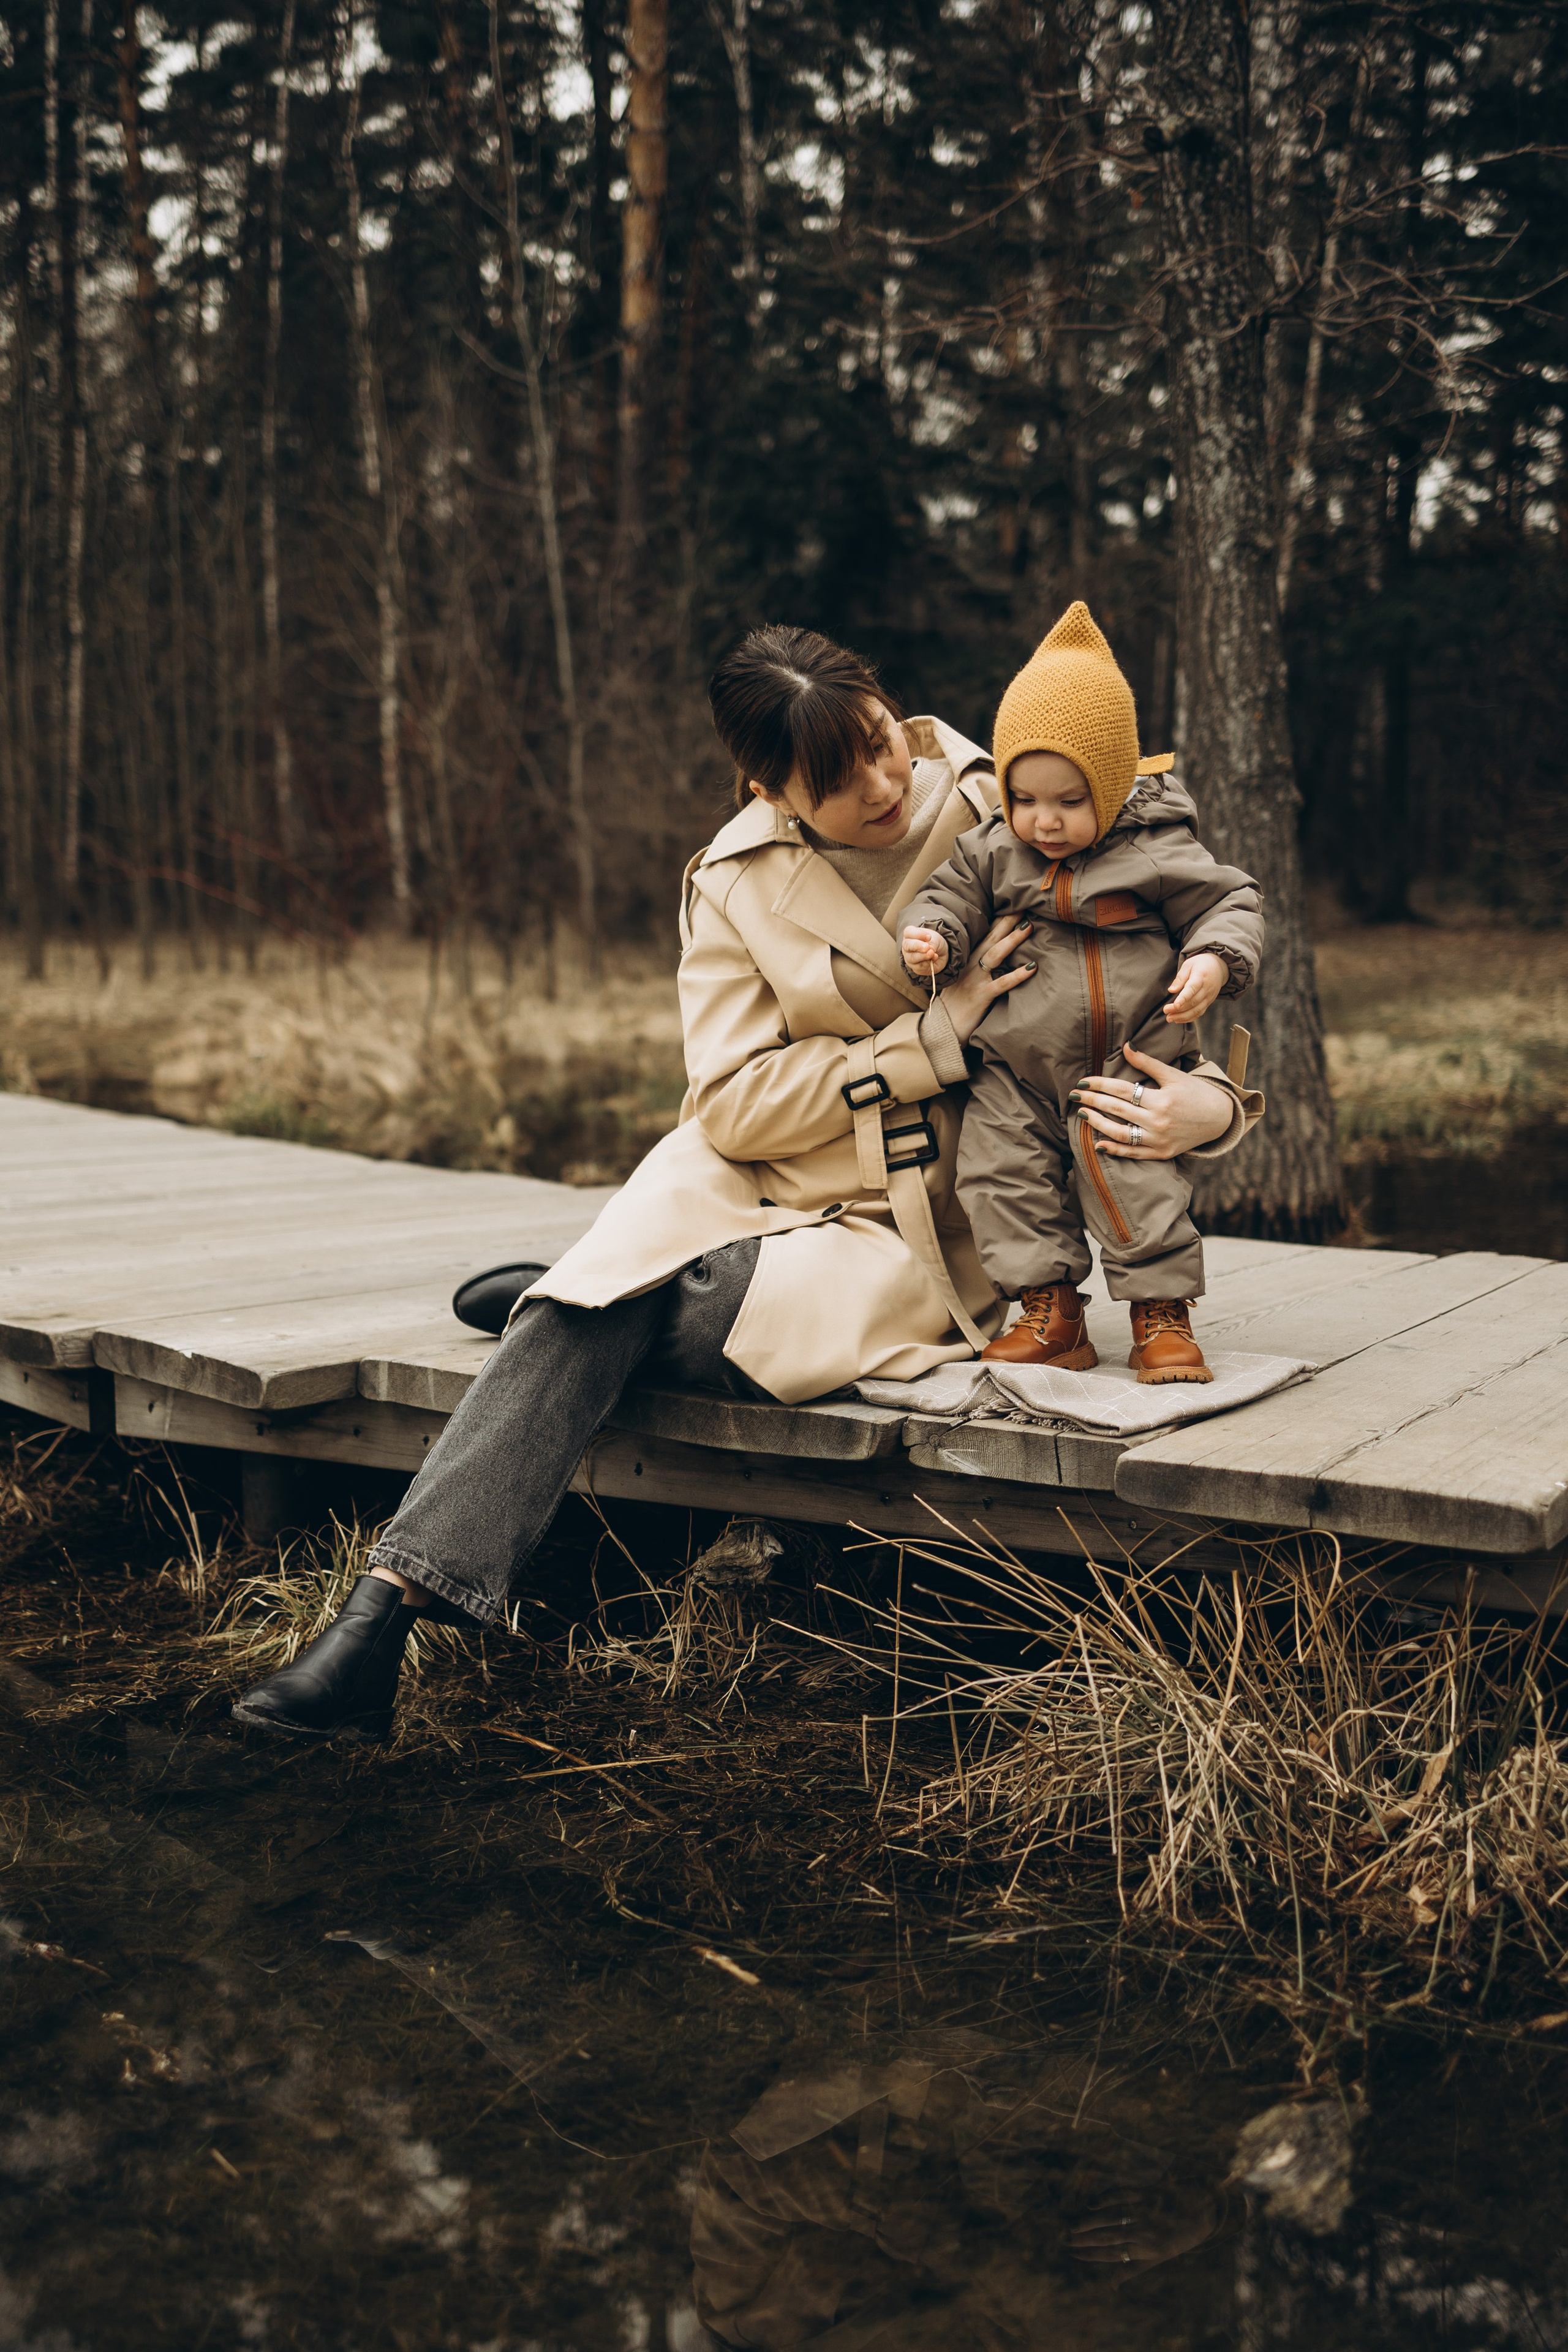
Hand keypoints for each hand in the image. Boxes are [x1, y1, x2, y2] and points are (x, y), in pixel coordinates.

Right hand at [902, 924, 949, 976]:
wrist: (941, 953)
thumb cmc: (934, 942)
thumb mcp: (935, 939)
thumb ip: (931, 944)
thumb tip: (929, 952)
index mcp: (910, 935)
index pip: (908, 932)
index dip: (918, 934)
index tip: (929, 937)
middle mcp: (907, 946)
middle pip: (907, 945)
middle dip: (918, 946)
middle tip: (927, 947)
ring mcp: (909, 958)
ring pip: (912, 958)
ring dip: (923, 956)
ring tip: (932, 953)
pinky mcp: (915, 967)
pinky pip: (919, 966)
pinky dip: (928, 962)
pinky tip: (934, 958)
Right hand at [942, 916, 1035, 1044]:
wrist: (942, 1027)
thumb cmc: (955, 1004)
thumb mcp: (963, 980)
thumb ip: (977, 967)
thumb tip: (997, 956)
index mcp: (967, 960)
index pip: (985, 935)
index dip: (999, 920)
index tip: (1013, 904)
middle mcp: (970, 966)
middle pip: (991, 938)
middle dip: (1007, 921)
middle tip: (1023, 905)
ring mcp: (975, 980)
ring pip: (995, 954)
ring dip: (1013, 940)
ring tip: (1029, 927)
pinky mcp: (981, 996)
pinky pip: (1002, 983)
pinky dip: (1018, 975)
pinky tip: (1032, 967)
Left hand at [1069, 1044, 1231, 1159]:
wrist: (1220, 1118)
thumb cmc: (1195, 1092)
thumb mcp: (1173, 1075)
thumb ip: (1147, 1063)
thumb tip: (1125, 1046)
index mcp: (1161, 1099)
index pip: (1121, 1090)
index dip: (1099, 1085)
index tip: (1082, 1082)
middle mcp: (1158, 1121)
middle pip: (1117, 1110)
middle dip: (1092, 1102)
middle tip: (1073, 1096)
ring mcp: (1159, 1139)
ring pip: (1121, 1134)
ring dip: (1098, 1124)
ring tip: (1082, 1115)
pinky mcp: (1162, 1153)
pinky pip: (1134, 1153)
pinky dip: (1115, 1150)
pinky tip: (1098, 1144)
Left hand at [1164, 952, 1227, 1023]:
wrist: (1219, 967)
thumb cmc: (1201, 964)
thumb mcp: (1189, 964)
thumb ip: (1180, 977)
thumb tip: (1171, 990)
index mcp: (1200, 976)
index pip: (1192, 989)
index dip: (1183, 998)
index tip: (1175, 1005)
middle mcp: (1207, 988)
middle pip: (1193, 1002)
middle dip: (1178, 1009)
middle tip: (1165, 1011)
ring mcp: (1209, 997)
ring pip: (1196, 1010)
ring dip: (1182, 1016)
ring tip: (1169, 1018)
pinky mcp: (1209, 1002)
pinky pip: (1199, 1012)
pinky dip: (1189, 1018)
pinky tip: (1178, 1020)